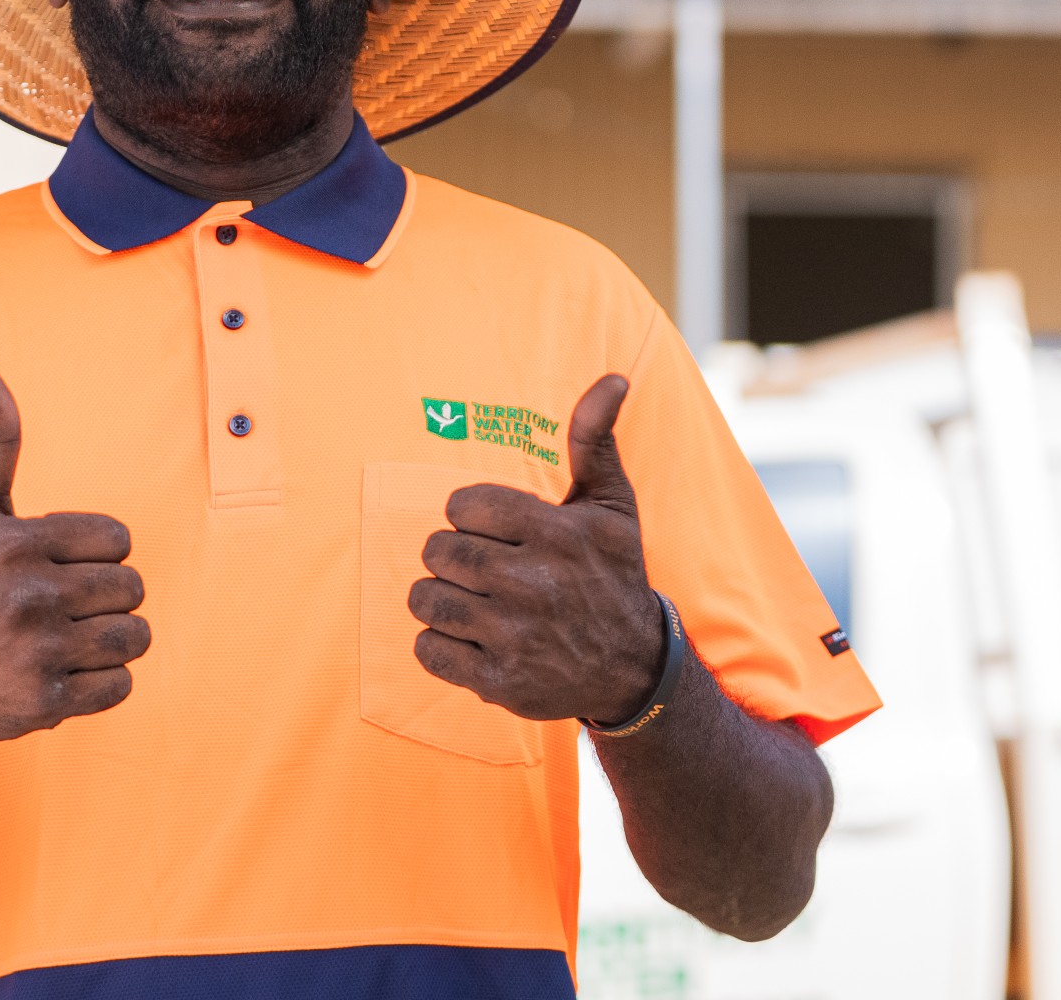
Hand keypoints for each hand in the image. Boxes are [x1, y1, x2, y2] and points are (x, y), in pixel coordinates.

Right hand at [0, 367, 148, 742]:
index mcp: (20, 542)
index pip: (120, 540)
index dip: (99, 553)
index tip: (64, 565)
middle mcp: (30, 595)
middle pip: (133, 588)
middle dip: (108, 597)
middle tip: (67, 606)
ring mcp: (38, 652)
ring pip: (136, 637)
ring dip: (113, 640)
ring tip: (71, 639)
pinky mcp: (46, 703)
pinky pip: (122, 686)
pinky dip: (104, 683)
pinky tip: (65, 673)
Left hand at [408, 374, 666, 724]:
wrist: (634, 667)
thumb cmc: (613, 574)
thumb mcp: (613, 505)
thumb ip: (595, 440)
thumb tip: (613, 378)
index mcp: (557, 533)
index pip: (463, 504)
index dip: (469, 514)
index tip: (491, 528)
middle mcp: (534, 583)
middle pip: (439, 550)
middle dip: (450, 555)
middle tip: (477, 566)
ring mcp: (514, 636)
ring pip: (426, 599)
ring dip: (436, 597)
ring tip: (465, 598)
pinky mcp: (498, 682)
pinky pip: (428, 649)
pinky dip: (437, 643)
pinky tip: (469, 637)